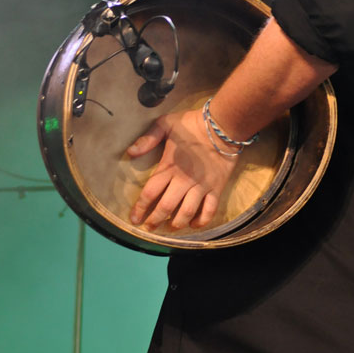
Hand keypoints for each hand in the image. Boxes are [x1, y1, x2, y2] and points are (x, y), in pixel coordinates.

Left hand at [127, 109, 237, 229]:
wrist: (223, 126)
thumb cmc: (192, 124)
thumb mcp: (165, 124)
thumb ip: (148, 139)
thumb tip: (130, 152)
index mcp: (169, 167)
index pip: (150, 193)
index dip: (140, 208)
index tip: (134, 219)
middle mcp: (183, 180)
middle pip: (166, 207)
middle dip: (154, 221)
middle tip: (149, 228)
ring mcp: (201, 186)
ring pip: (186, 213)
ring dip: (176, 224)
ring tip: (170, 228)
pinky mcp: (216, 189)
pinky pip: (209, 211)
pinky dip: (201, 222)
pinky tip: (193, 225)